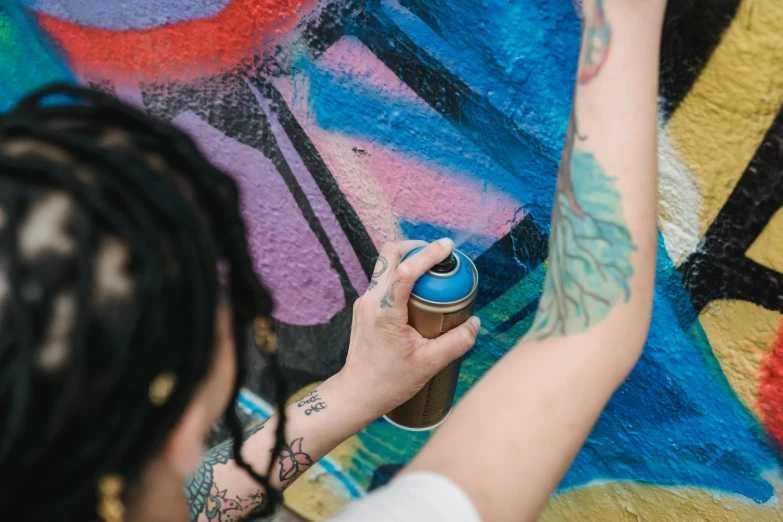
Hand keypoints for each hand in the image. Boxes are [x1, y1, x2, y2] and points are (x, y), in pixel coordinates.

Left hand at [339, 238, 480, 418]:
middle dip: (416, 248)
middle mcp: (370, 300)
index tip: (448, 247)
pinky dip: (403, 276)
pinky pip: (385, 280)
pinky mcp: (365, 308)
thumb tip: (475, 323)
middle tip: (440, 255)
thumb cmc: (389, 381)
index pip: (405, 270)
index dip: (427, 253)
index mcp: (385, 312)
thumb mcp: (430, 364)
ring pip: (386, 265)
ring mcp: (365, 302)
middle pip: (390, 255)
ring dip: (409, 261)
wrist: (358, 393)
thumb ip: (457, 343)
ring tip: (434, 272)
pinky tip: (421, 292)